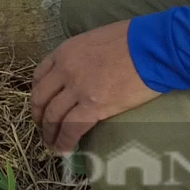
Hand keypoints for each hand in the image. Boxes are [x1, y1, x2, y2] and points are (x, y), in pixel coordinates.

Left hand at [31, 21, 158, 152]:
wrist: (152, 48)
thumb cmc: (132, 39)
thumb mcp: (95, 39)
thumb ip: (81, 55)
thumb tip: (83, 70)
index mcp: (65, 51)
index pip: (40, 76)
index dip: (38, 95)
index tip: (41, 105)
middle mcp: (65, 70)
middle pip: (41, 98)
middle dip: (39, 116)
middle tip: (44, 127)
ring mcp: (78, 89)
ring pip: (53, 116)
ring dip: (50, 133)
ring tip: (52, 144)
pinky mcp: (94, 106)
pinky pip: (71, 128)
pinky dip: (64, 142)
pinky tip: (65, 150)